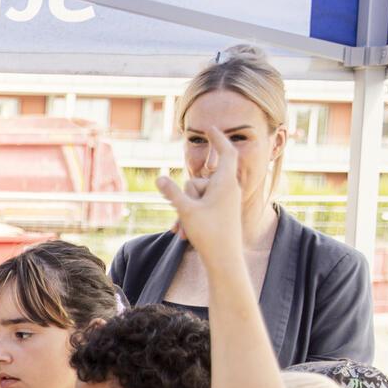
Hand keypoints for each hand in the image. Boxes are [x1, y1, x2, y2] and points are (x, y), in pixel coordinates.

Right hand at [157, 130, 243, 263]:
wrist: (224, 260)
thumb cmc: (209, 233)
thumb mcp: (185, 210)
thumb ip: (171, 192)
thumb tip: (159, 177)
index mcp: (225, 183)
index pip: (226, 152)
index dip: (218, 139)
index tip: (211, 128)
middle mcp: (228, 189)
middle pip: (199, 180)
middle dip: (186, 194)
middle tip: (187, 214)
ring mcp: (225, 201)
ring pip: (197, 195)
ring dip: (185, 211)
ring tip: (184, 230)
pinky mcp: (221, 212)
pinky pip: (201, 207)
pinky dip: (190, 217)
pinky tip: (182, 234)